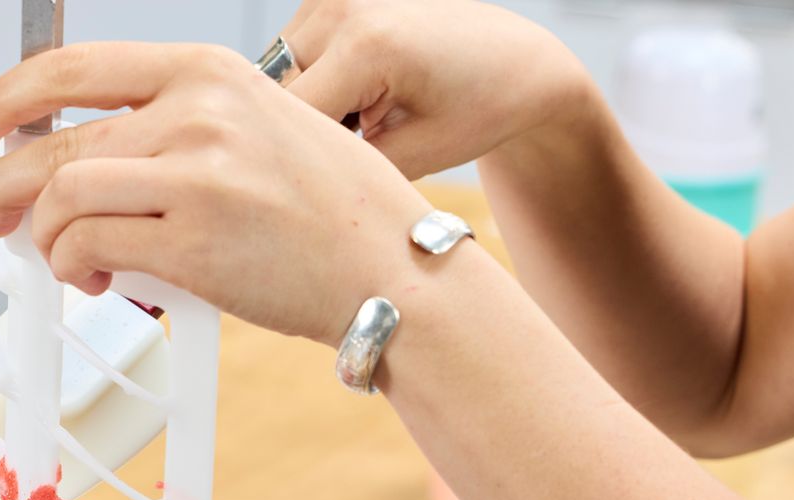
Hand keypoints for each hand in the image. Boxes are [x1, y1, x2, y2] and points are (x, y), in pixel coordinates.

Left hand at [0, 42, 434, 345]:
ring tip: (57, 258)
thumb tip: (95, 159)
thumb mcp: (263, 126)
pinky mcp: (193, 240)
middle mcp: (197, 111)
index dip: (10, 96)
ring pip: (61, 194)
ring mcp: (195, 174)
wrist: (392, 265)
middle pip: (54, 139)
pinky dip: (72, 266)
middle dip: (6, 185)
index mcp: (209, 72)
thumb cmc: (336, 208)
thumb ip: (184, 126)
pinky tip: (92, 278)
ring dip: (41, 235)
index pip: (75, 66)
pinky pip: (89, 244)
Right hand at [279, 0, 588, 177]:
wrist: (516, 60)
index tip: (322, 187)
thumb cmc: (481, 108)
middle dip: (304, 131)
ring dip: (305, 106)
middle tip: (356, 151)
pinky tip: (358, 96)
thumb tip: (288, 179)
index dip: (299, 161)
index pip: (291, 119)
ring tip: (361, 120)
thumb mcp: (416, 156)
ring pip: (277, 74)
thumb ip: (345, 168)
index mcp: (366, 43)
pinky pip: (294, 55)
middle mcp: (342, 6)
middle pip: (277, 94)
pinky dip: (314, 82)